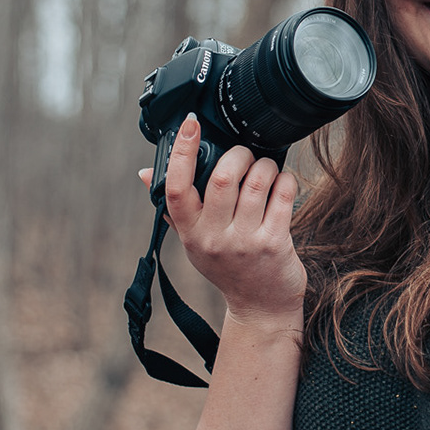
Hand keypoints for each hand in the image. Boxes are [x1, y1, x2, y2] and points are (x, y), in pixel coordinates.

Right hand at [146, 114, 305, 329]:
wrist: (260, 307)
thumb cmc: (227, 268)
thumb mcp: (193, 242)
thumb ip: (174, 209)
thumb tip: (144, 174)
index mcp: (189, 232)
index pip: (176, 188)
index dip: (182, 151)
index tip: (190, 123)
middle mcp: (213, 238)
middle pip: (223, 177)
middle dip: (238, 155)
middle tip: (245, 155)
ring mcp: (245, 241)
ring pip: (257, 182)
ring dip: (265, 165)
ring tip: (266, 169)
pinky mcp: (274, 243)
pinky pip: (283, 196)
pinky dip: (285, 181)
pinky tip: (282, 184)